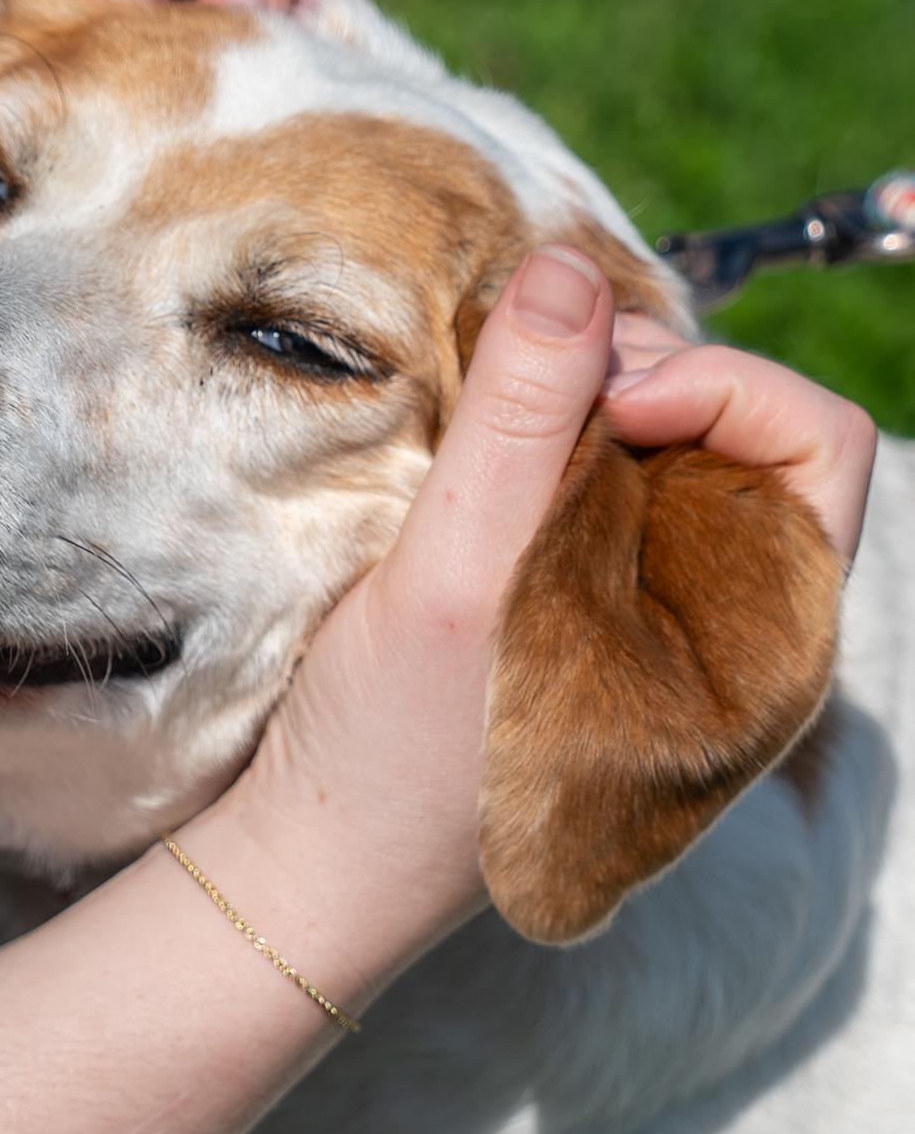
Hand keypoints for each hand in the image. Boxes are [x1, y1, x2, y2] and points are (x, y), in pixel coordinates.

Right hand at [217, 251, 875, 986]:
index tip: (600, 389)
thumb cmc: (398, 757)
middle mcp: (726, 623)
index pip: (815, 442)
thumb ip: (524, 420)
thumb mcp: (458, 578)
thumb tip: (571, 267)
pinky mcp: (585, 608)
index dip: (718, 380)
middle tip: (519, 380)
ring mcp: (655, 617)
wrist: (317, 866)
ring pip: (656, 448)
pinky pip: (595, 484)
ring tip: (484, 417)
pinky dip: (539, 441)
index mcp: (760, 641)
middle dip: (632, 373)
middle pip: (735, 426)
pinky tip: (471, 459)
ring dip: (574, 401)